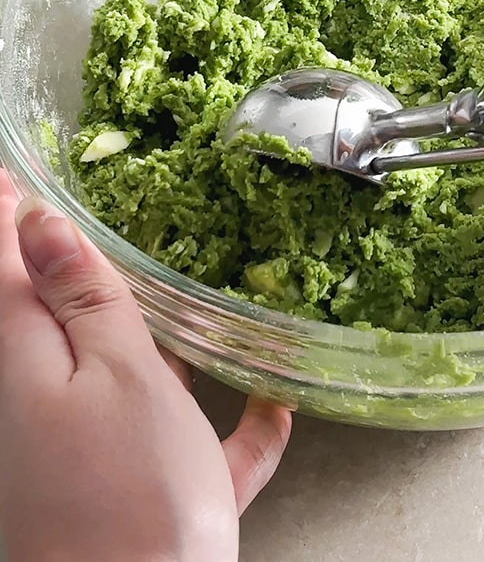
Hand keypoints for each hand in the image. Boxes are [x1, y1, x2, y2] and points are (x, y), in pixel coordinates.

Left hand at [0, 173, 292, 561]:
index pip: (5, 265)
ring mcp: (93, 457)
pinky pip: (189, 449)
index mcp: (25, 363)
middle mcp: (44, 407)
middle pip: (60, 322)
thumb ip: (81, 296)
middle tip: (97, 219)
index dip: (8, 212)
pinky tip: (274, 409)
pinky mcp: (144, 499)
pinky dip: (231, 430)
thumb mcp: (116, 371)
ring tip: (200, 305)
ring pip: (125, 383)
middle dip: (87, 275)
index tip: (12, 167)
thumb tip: (33, 222)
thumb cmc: (128, 494)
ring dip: (164, 345)